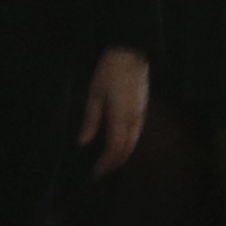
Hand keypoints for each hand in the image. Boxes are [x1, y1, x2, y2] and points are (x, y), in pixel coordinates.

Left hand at [81, 46, 150, 173]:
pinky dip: (127, 144)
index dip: (105, 163)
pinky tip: (118, 145)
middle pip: (126, 149)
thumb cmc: (109, 71)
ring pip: (133, 142)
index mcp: (120, 116)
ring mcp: (140, 114)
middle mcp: (133, 118)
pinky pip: (136, 133)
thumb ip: (90, 120)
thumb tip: (83, 143)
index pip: (114, 148)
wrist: (131, 52)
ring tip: (108, 162)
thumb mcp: (94, 94)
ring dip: (122, 155)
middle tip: (100, 172)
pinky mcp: (142, 108)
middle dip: (114, 163)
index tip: (95, 173)